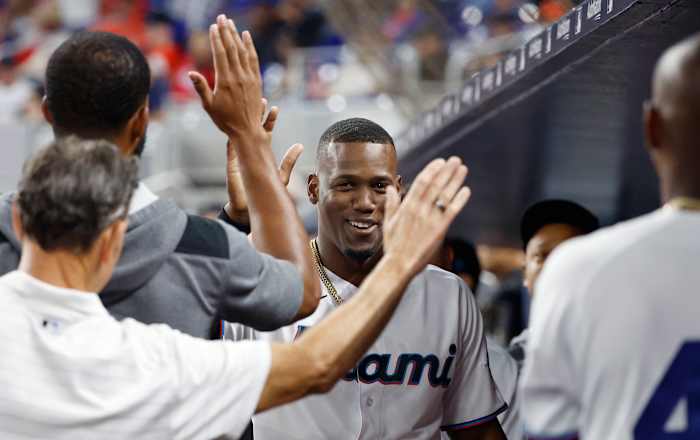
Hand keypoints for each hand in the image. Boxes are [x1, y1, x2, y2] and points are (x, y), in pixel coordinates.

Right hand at [189, 15, 265, 143]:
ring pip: (243, 51)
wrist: (248, 131)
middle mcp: (239, 76)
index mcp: (225, 81)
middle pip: (232, 48)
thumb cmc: (225, 120)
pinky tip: (247, 36)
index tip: (213, 27)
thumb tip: (190, 73)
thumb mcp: (209, 106)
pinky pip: (253, 59)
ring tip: (231, 23)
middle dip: (226, 31)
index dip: (216, 39)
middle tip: (221, 17)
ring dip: (237, 35)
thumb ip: (201, 88)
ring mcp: (249, 78)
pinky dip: (250, 46)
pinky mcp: (257, 81)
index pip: (220, 54)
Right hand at [224, 99, 303, 222]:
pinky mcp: (232, 166)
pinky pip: (229, 150)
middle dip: (255, 114)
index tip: (275, 108)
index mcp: (262, 152)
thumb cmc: (266, 192)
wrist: (251, 207)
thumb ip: (289, 160)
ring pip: (239, 135)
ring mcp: (240, 157)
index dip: (269, 120)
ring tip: (243, 109)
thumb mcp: (281, 174)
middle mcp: (250, 151)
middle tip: (259, 100)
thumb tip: (300, 145)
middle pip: (252, 128)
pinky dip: (230, 139)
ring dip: (241, 122)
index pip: (266, 131)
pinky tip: (229, 128)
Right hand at [382, 157, 469, 274]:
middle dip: (446, 171)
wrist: (400, 265)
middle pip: (435, 185)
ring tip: (462, 169)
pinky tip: (466, 190)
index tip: (440, 162)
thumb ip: (391, 204)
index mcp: (407, 206)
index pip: (421, 182)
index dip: (432, 170)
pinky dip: (459, 199)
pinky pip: (452, 211)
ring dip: (454, 181)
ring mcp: (430, 219)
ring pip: (444, 195)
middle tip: (455, 159)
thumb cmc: (393, 245)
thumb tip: (390, 188)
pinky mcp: (439, 229)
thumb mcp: (388, 222)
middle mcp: (419, 210)